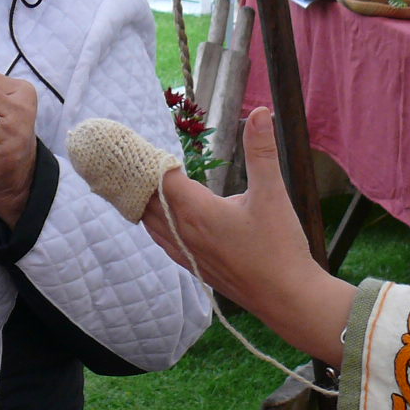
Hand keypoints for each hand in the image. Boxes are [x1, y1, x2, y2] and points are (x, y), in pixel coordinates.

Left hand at [141, 108, 354, 364]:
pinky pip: (161, 239)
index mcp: (196, 210)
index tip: (133, 141)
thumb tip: (260, 112)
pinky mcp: (193, 266)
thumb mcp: (273, 194)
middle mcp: (183, 231)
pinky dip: (151, 222)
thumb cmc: (279, 247)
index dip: (146, 158)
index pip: (159, 177)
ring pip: (149, 222)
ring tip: (131, 181)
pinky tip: (157, 218)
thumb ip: (262, 151)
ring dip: (140, 201)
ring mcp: (186, 252)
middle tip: (123, 156)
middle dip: (135, 177)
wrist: (285, 298)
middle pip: (145, 199)